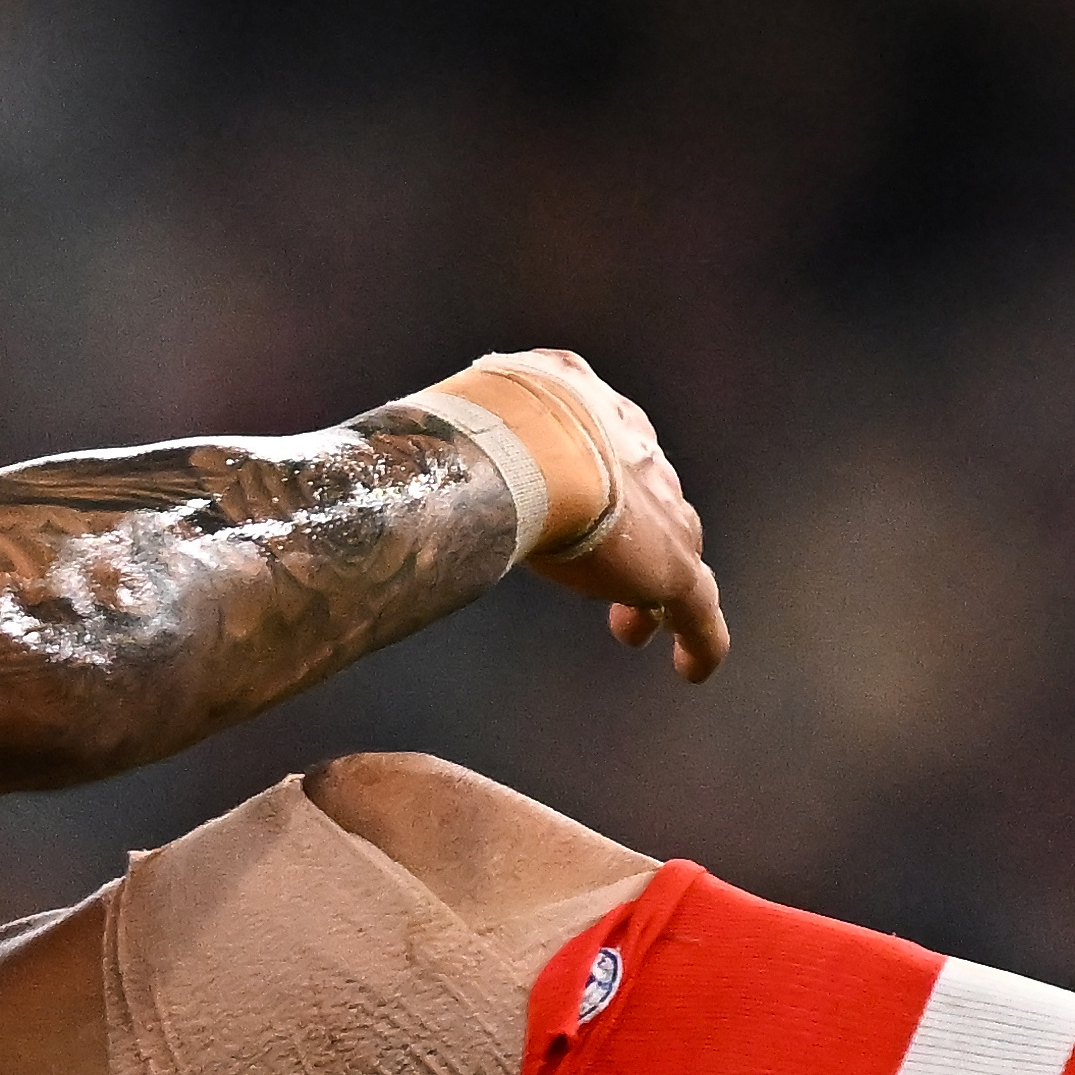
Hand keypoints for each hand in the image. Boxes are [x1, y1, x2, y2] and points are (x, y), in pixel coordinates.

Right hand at [462, 348, 728, 681]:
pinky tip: (690, 673)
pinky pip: (699, 612)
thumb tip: (375, 476)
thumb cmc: (470, 429)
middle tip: (607, 567)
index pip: (602, 442)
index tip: (572, 509)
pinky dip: (699, 642)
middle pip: (646, 495)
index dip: (589, 479)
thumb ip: (436, 449)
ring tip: (627, 629)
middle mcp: (632, 446)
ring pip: (674, 550)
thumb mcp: (450, 425)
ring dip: (649, 589)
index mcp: (581, 401)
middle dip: (630, 532)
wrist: (521, 446)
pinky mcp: (672, 565)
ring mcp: (660, 507)